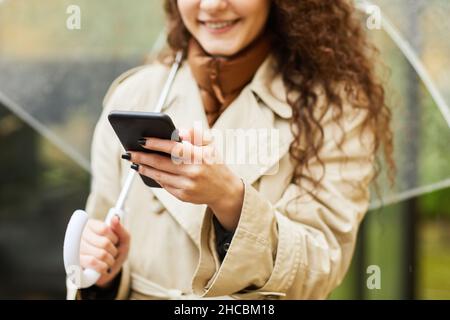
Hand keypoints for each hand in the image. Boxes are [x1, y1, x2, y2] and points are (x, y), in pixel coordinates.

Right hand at [79, 216, 129, 287]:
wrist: (108, 270)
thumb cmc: (115, 250)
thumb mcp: (122, 239)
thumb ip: (120, 228)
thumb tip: (115, 218)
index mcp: (90, 225)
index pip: (104, 229)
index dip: (114, 238)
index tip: (114, 241)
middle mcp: (80, 235)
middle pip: (104, 243)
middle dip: (114, 251)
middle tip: (112, 253)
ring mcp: (76, 249)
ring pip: (101, 254)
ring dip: (110, 260)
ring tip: (108, 260)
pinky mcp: (75, 263)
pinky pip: (93, 263)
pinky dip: (103, 267)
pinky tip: (103, 267)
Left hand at [127, 127, 243, 230]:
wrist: (225, 190)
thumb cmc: (215, 163)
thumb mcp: (211, 145)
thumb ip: (196, 134)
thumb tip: (178, 132)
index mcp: (201, 156)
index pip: (174, 148)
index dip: (156, 144)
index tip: (142, 140)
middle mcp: (194, 172)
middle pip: (162, 163)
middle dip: (143, 157)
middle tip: (129, 152)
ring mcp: (188, 186)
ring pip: (160, 175)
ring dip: (144, 168)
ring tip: (134, 161)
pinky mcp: (184, 196)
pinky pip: (164, 185)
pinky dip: (154, 177)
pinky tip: (147, 170)